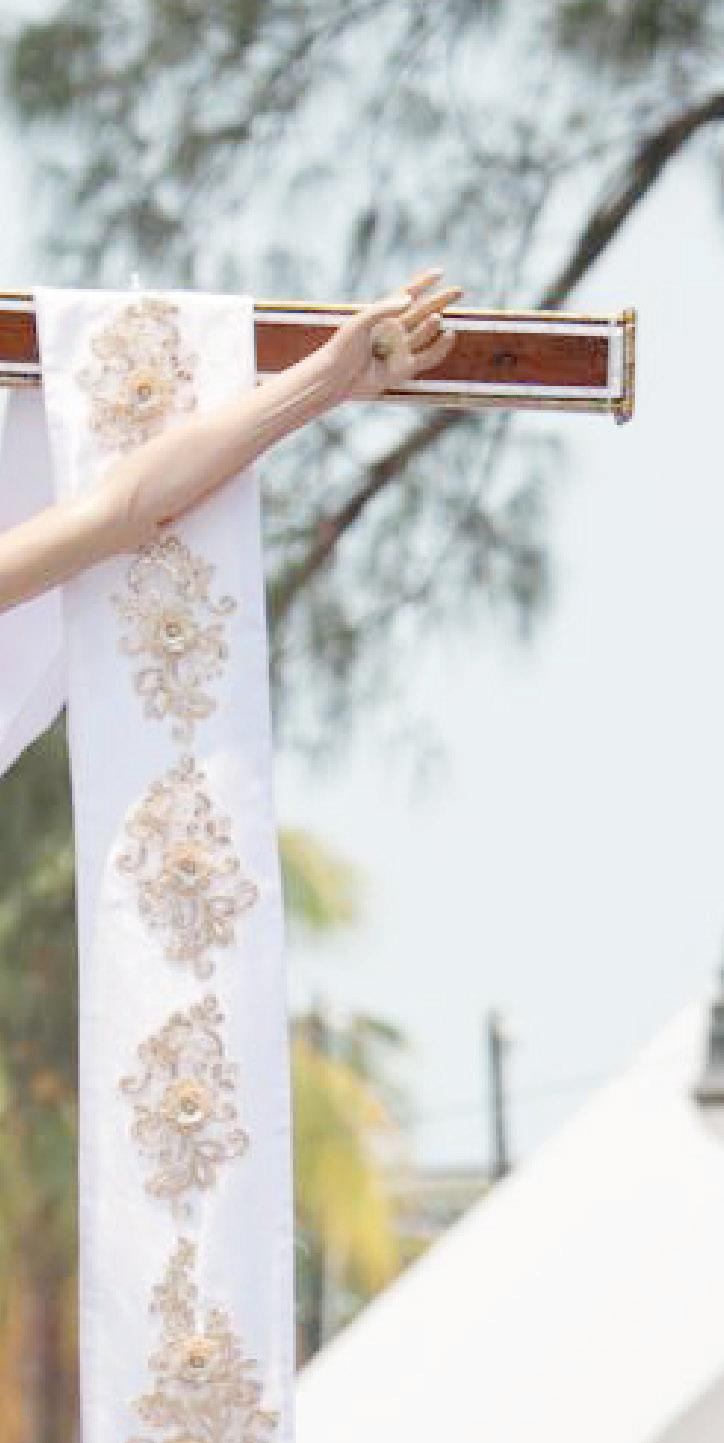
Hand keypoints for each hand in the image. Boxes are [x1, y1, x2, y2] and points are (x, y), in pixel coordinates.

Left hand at [325, 269, 461, 400]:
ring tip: (438, 317)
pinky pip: (428, 356)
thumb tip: (409, 298)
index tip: (439, 272)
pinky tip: (449, 334)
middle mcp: (394, 331)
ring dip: (433, 324)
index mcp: (383, 316)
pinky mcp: (404, 368)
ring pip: (425, 333)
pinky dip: (440, 347)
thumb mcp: (361, 321)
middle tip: (460, 290)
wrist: (337, 378)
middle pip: (423, 311)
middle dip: (441, 300)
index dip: (423, 283)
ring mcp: (400, 349)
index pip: (407, 294)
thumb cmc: (343, 347)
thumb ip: (385, 308)